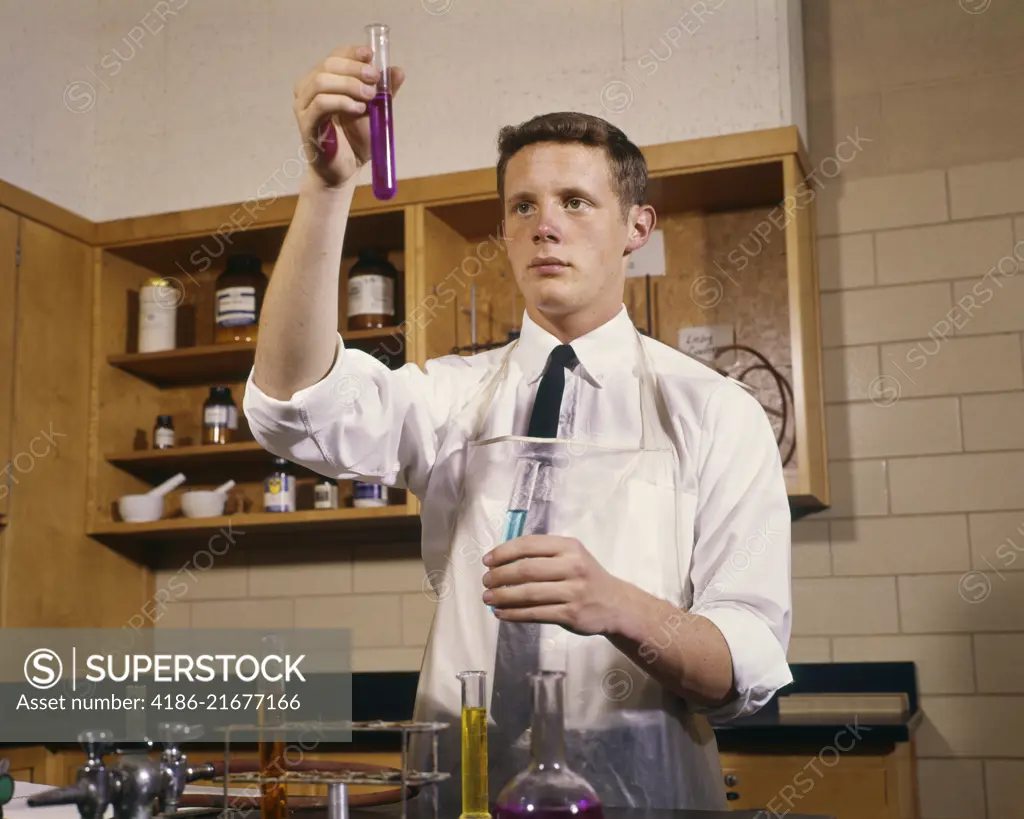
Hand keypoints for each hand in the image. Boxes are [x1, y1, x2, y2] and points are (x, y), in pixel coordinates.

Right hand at [292, 45, 405, 188]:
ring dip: (349, 85)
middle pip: (328, 65)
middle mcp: (309, 89)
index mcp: (324, 81)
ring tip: (370, 97)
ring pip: (321, 81)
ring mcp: (304, 106)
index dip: (352, 52)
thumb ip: (384, 92)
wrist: (345, 171)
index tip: (371, 55)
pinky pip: (320, 104)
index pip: (334, 56)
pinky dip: (341, 102)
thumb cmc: (356, 141)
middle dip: (354, 68)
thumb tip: (398, 70)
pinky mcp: (306, 124)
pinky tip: (358, 109)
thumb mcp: (375, 113)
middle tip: (375, 78)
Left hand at [482, 535, 629, 636]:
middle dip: (500, 576)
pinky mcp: (571, 614)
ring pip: (528, 593)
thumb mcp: (572, 556)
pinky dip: (514, 614)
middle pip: (526, 570)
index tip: (487, 561)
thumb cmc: (586, 577)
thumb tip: (501, 560)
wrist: (615, 604)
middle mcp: (573, 566)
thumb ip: (543, 554)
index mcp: (569, 547)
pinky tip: (501, 613)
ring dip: (503, 596)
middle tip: (485, 581)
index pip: (529, 544)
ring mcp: (573, 591)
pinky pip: (535, 613)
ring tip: (487, 598)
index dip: (504, 552)